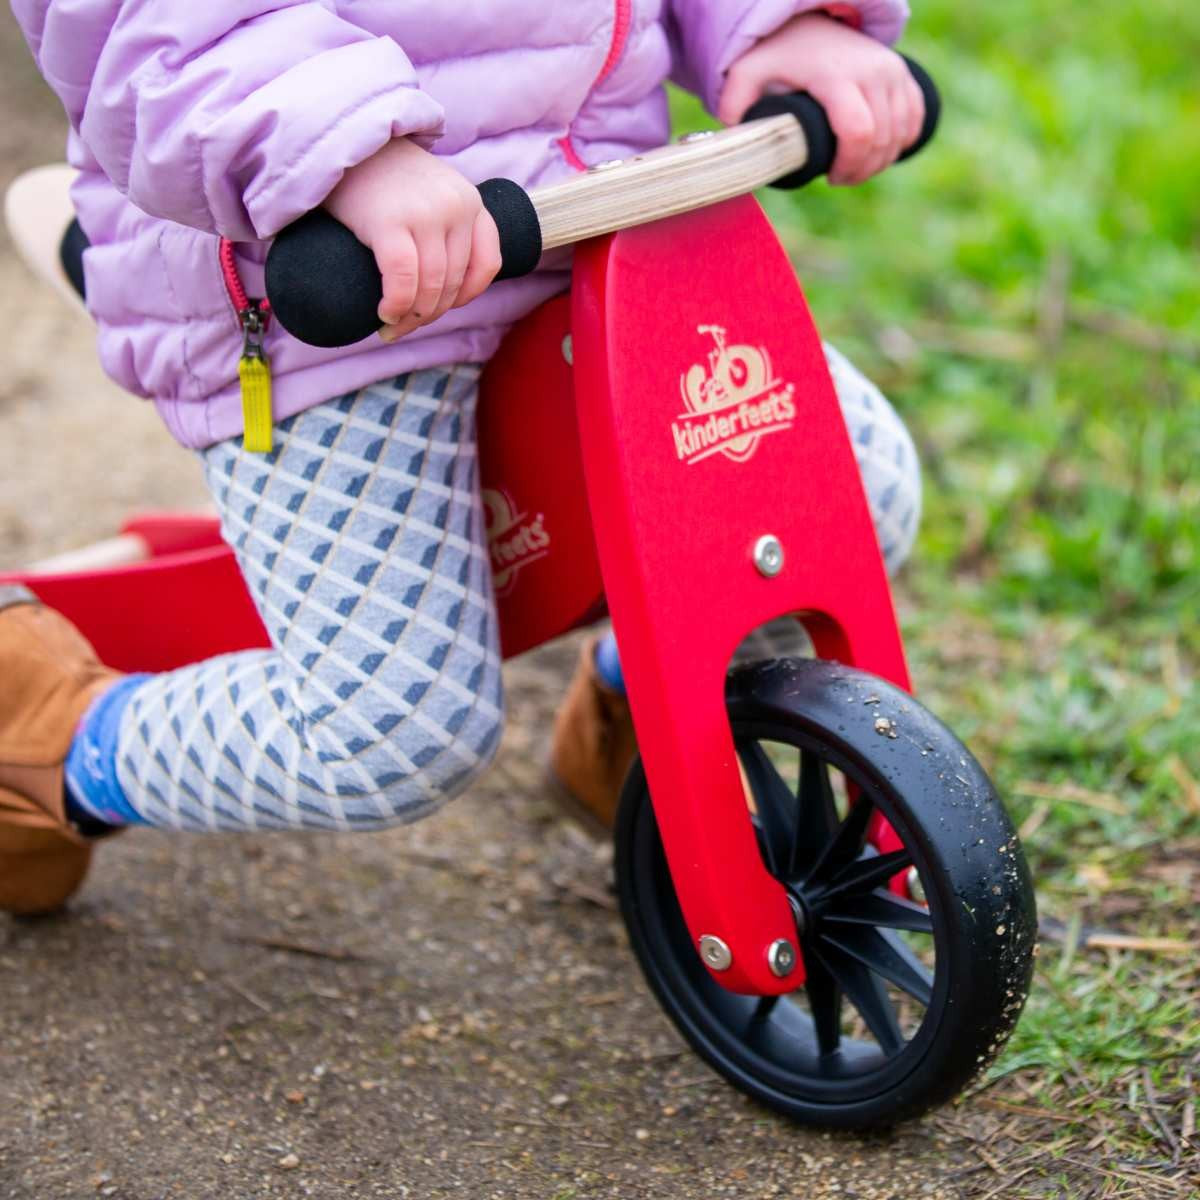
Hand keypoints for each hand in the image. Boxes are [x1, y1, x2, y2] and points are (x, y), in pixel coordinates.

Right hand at [323, 138, 501, 342]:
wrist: (341, 141)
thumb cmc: (383, 178)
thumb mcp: (431, 193)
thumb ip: (447, 224)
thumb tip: (448, 285)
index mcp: (471, 202)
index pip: (487, 264)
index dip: (466, 296)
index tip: (440, 306)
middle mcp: (456, 207)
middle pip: (454, 282)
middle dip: (430, 315)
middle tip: (403, 327)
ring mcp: (425, 213)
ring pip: (431, 287)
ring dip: (412, 318)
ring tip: (391, 326)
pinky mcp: (390, 221)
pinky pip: (403, 280)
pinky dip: (396, 305)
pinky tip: (385, 313)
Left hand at [717, 12, 923, 185]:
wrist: (809, 20)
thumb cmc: (776, 53)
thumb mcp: (747, 72)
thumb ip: (733, 102)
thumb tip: (731, 138)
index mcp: (836, 75)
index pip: (858, 132)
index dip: (848, 165)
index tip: (830, 177)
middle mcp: (871, 70)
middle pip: (881, 139)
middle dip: (862, 170)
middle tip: (839, 179)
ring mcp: (892, 69)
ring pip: (900, 133)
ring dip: (881, 160)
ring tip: (856, 169)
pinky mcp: (904, 73)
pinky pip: (914, 118)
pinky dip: (902, 141)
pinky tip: (882, 153)